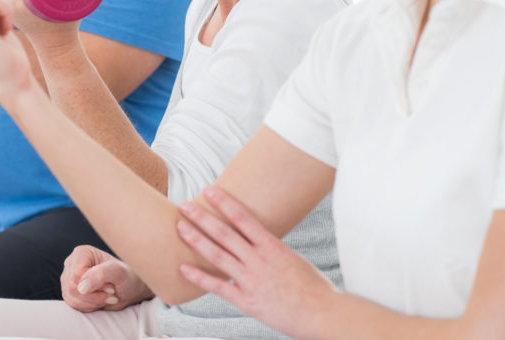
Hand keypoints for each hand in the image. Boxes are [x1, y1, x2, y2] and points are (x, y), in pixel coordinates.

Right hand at [61, 245, 152, 312]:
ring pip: (72, 298)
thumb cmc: (125, 277)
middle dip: (94, 296)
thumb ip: (101, 274)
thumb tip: (83, 286)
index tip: (111, 287)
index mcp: (82, 253)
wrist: (128, 289)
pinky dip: (89, 306)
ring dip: (93, 302)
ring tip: (107, 296)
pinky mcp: (70, 292)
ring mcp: (69, 279)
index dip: (94, 286)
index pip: (77, 275)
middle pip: (72, 288)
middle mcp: (72, 264)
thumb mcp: (119, 273)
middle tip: (111, 293)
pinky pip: (73, 305)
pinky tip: (100, 300)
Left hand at [176, 186, 337, 337]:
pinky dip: (200, 277)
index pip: (243, 217)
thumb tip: (254, 237)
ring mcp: (252, 280)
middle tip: (184, 205)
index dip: (224, 202)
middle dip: (202, 218)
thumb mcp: (291, 258)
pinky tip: (183, 268)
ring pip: (218, 256)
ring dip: (197, 240)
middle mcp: (259, 260)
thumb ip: (270, 248)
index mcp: (273, 246)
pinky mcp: (248, 302)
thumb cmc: (312, 286)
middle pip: (225, 234)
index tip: (209, 190)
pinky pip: (219, 287)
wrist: (324, 314)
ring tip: (180, 227)